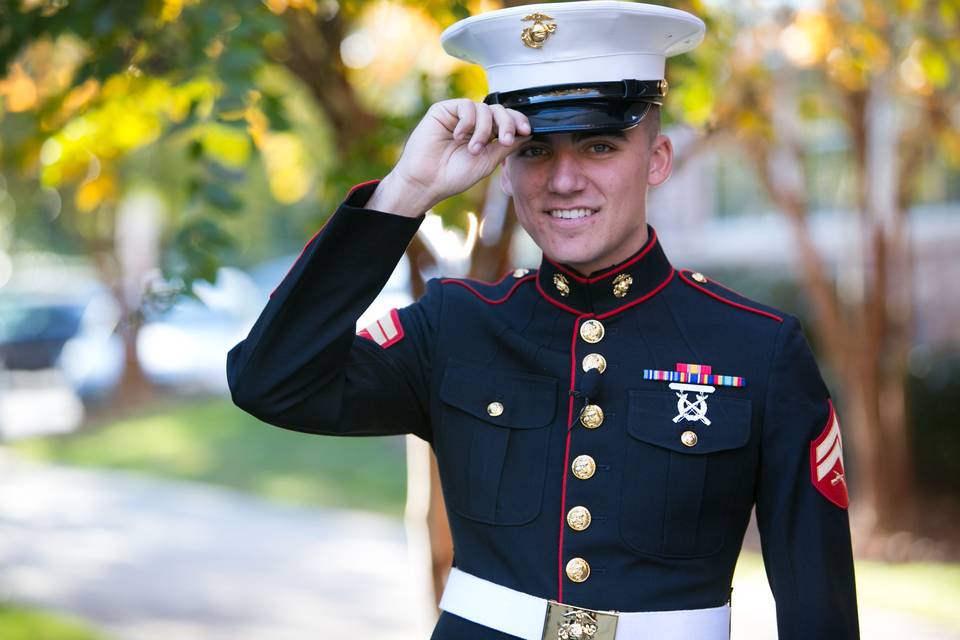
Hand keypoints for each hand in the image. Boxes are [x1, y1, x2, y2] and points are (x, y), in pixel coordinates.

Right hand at [367, 99, 530, 216]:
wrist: (427, 181)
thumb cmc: (454, 176)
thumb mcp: (488, 161)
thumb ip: (506, 146)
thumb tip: (527, 133)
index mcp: (485, 135)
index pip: (506, 120)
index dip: (518, 121)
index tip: (527, 131)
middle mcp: (473, 123)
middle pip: (499, 110)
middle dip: (507, 123)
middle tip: (506, 140)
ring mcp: (458, 116)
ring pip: (484, 108)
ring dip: (483, 130)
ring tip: (473, 149)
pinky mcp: (444, 110)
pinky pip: (466, 106)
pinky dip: (467, 122)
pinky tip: (458, 136)